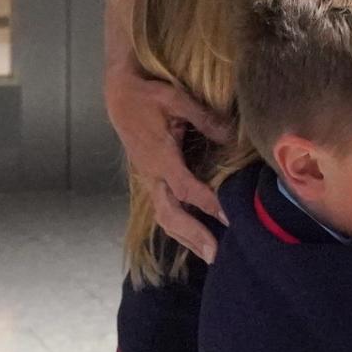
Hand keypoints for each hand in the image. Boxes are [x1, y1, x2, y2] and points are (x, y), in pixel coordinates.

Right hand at [104, 65, 232, 262]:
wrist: (118, 96)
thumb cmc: (148, 96)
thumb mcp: (176, 99)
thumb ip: (205, 119)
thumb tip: (232, 135)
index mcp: (159, 157)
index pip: (185, 188)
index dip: (207, 204)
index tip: (229, 218)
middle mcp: (151, 174)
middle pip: (170, 214)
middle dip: (193, 235)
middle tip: (216, 255)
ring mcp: (149, 179)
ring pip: (164, 217)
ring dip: (186, 238)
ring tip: (209, 256)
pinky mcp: (150, 180)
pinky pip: (163, 209)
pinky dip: (179, 227)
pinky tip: (196, 238)